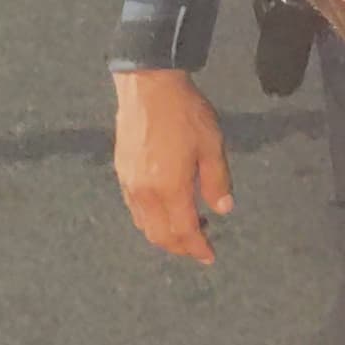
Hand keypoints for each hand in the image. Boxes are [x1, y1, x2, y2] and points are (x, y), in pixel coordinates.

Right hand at [112, 68, 234, 263]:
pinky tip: (165, 210)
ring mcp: (129, 184)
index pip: (183, 231)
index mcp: (169, 188)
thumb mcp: (212, 146)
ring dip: (164, 235)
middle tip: (199, 246)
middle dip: (179, 247)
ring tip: (188, 229)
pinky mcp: (121, 173)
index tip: (209, 257)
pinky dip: (150, 220)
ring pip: (144, 225)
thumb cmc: (185, 114)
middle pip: (159, 235)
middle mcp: (144, 193)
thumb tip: (223, 210)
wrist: (148, 88)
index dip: (197, 248)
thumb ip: (217, 181)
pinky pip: (134, 209)